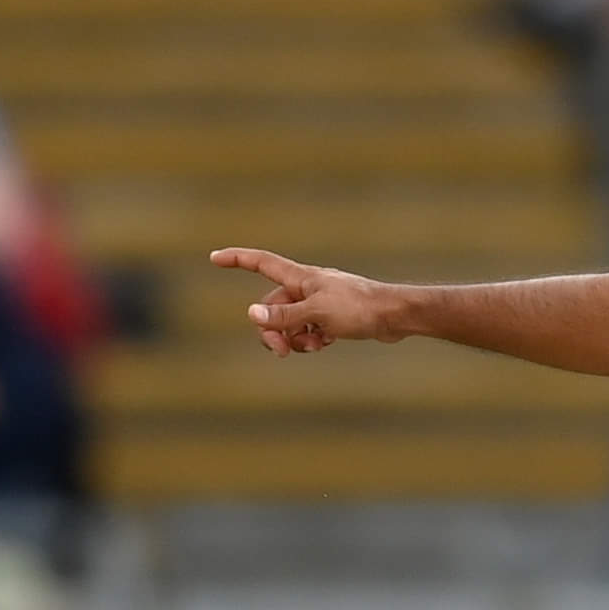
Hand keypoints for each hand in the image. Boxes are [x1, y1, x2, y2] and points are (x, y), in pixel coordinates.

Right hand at [209, 247, 403, 355]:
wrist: (394, 316)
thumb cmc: (358, 308)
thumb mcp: (317, 314)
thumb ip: (285, 317)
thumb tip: (252, 315)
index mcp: (299, 278)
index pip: (261, 263)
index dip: (237, 259)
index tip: (214, 258)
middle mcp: (307, 287)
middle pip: (272, 307)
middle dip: (272, 329)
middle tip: (282, 352)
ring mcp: (320, 302)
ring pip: (291, 322)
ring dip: (294, 338)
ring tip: (312, 346)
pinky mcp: (333, 317)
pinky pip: (309, 329)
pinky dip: (311, 339)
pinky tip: (325, 344)